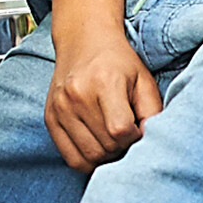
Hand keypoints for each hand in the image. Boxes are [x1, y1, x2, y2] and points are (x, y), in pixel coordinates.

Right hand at [44, 30, 162, 170]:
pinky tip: (96, 145)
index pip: (120, 131)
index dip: (135, 137)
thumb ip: (152, 113)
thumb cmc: (118, 63)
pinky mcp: (50, 118)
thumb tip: (149, 144)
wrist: (83, 41)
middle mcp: (76, 95)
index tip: (138, 128)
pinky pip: (70, 158)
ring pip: (88, 157)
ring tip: (112, 139)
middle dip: (121, 148)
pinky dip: (87, 160)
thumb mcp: (144, 81)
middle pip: (105, 146)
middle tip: (126, 134)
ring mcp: (59, 108)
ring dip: (106, 156)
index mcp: (103, 82)